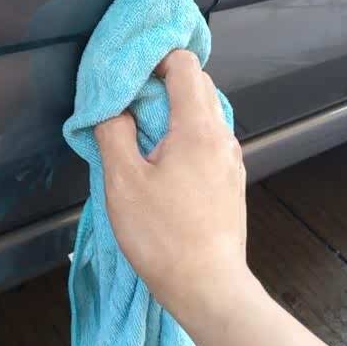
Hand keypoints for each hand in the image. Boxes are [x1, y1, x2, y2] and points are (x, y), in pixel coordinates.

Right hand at [94, 50, 249, 314]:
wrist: (207, 286)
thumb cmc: (162, 236)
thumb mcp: (123, 182)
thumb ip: (115, 133)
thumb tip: (115, 108)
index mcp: (197, 127)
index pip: (185, 64)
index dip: (155, 59)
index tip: (129, 77)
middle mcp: (222, 137)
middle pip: (198, 85)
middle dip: (163, 84)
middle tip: (131, 106)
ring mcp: (231, 161)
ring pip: (205, 115)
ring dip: (175, 113)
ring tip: (144, 138)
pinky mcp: (231, 182)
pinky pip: (210, 142)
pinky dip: (186, 138)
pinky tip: (165, 165)